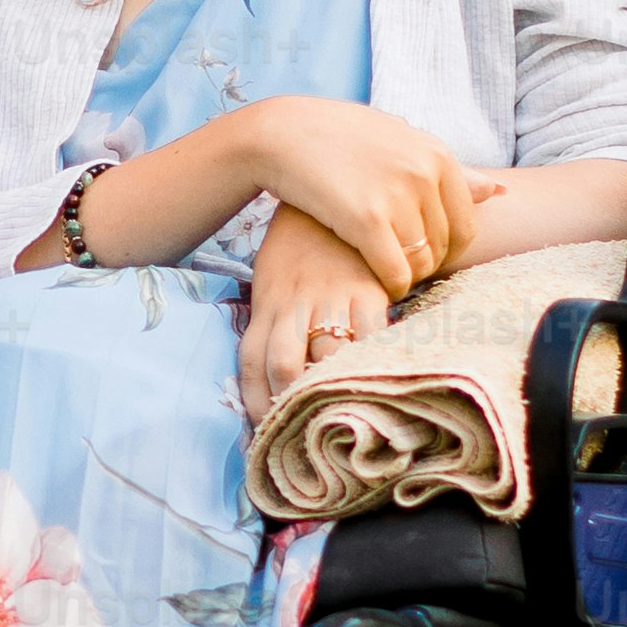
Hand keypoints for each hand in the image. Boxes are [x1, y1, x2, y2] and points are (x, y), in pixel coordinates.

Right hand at [226, 98, 470, 294]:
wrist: (281, 133)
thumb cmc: (338, 136)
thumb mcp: (398, 141)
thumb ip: (446, 169)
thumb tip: (500, 190)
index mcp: (438, 154)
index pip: (465, 224)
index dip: (445, 249)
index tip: (419, 253)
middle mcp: (424, 173)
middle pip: (444, 246)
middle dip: (424, 264)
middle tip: (397, 265)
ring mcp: (397, 195)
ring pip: (421, 262)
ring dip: (406, 276)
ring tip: (385, 270)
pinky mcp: (366, 219)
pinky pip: (395, 271)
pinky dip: (391, 285)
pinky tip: (375, 281)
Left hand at [239, 207, 392, 411]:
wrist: (329, 193)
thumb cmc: (299, 246)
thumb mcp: (272, 279)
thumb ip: (271, 323)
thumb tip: (274, 375)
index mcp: (265, 304)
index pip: (250, 364)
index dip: (254, 403)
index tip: (263, 431)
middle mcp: (292, 304)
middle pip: (282, 365)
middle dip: (289, 403)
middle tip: (302, 433)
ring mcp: (330, 297)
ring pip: (324, 355)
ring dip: (330, 390)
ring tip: (340, 418)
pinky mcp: (367, 290)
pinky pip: (370, 333)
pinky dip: (371, 360)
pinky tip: (375, 379)